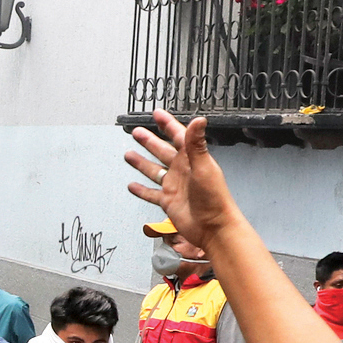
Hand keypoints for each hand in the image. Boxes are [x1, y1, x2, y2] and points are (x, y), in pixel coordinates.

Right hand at [124, 110, 241, 256]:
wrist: (213, 227)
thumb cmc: (214, 199)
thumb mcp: (204, 167)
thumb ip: (197, 143)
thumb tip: (199, 120)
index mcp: (191, 159)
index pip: (178, 136)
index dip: (167, 124)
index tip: (157, 114)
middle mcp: (182, 171)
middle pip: (162, 151)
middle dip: (149, 141)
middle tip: (137, 132)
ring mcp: (174, 186)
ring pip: (154, 171)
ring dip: (141, 163)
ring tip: (128, 154)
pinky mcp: (168, 202)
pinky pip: (151, 194)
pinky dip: (141, 191)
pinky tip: (132, 186)